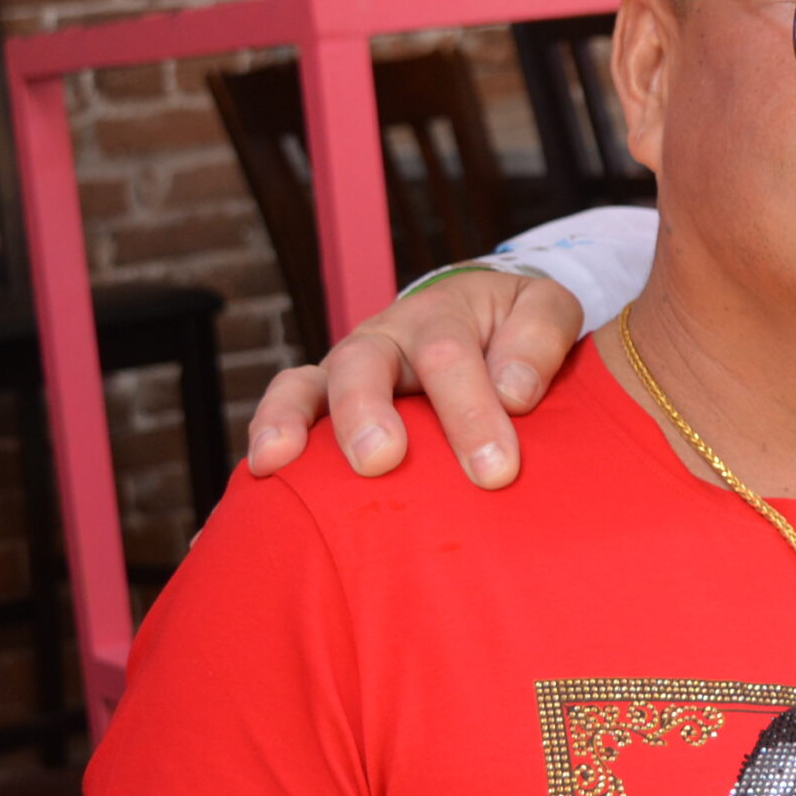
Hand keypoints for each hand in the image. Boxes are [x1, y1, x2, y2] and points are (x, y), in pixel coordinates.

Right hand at [244, 270, 584, 488]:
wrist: (483, 319)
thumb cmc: (516, 329)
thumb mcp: (545, 311)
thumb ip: (538, 341)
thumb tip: (513, 394)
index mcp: (442, 314)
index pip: (449, 355)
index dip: (469, 410)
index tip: (497, 469)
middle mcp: (385, 339)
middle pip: (365, 365)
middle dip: (369, 414)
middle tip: (382, 460)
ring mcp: (346, 371)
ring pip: (308, 385)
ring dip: (290, 421)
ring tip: (277, 461)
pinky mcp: (323, 404)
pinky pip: (284, 415)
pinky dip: (263, 444)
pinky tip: (250, 484)